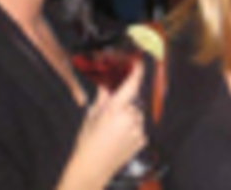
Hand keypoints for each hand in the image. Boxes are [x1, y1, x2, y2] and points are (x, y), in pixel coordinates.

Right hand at [61, 61, 146, 188]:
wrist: (92, 168)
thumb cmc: (88, 142)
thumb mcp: (92, 116)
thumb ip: (102, 96)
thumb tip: (105, 81)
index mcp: (116, 109)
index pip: (132, 84)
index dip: (137, 71)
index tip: (139, 62)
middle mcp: (131, 117)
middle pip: (132, 102)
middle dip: (124, 105)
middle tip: (110, 116)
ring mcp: (138, 130)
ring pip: (136, 115)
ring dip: (128, 118)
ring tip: (113, 131)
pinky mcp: (143, 140)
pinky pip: (139, 128)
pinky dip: (132, 129)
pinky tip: (119, 138)